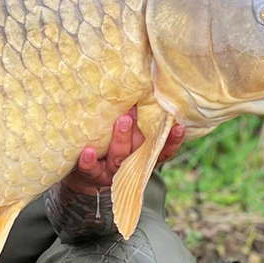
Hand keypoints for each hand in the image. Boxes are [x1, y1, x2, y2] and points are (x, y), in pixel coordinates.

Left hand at [62, 108, 184, 194]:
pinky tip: (87, 152)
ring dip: (121, 140)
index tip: (179, 126)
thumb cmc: (110, 146)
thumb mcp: (128, 135)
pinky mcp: (92, 176)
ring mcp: (112, 171)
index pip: (163, 150)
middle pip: (140, 150)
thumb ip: (137, 119)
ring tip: (122, 120)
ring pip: (119, 157)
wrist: (84, 174)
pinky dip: (89, 162)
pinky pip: (91, 170)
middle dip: (140, 133)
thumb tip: (144, 86)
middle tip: (136, 113)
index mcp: (143, 155)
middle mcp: (131, 165)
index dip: (172, 141)